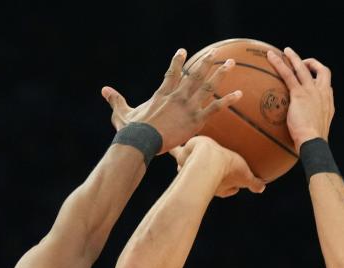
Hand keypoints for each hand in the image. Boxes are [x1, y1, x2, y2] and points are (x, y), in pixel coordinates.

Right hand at [101, 48, 241, 153]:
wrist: (141, 140)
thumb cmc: (131, 130)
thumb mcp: (122, 113)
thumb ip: (116, 100)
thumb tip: (103, 90)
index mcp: (162, 93)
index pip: (172, 73)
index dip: (178, 62)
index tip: (183, 51)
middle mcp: (177, 95)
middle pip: (195, 75)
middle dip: (206, 63)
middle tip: (216, 53)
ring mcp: (188, 106)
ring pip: (207, 86)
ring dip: (220, 74)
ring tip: (231, 63)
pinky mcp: (196, 120)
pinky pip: (215, 108)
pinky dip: (228, 100)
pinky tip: (240, 94)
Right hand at [171, 136, 265, 196]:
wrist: (206, 159)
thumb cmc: (226, 168)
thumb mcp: (245, 175)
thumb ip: (254, 183)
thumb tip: (262, 189)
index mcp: (221, 186)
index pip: (229, 190)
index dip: (233, 188)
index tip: (236, 186)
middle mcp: (205, 181)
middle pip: (209, 181)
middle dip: (211, 178)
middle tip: (213, 170)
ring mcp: (192, 169)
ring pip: (191, 169)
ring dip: (191, 166)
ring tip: (191, 158)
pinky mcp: (183, 157)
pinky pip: (177, 153)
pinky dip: (175, 150)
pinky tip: (172, 145)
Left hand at [266, 47, 333, 148]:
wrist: (313, 142)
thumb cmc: (314, 142)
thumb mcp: (318, 130)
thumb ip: (313, 124)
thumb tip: (303, 132)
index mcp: (328, 102)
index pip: (327, 84)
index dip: (320, 79)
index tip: (313, 79)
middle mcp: (322, 93)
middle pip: (321, 70)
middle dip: (312, 64)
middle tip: (302, 62)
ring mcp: (311, 91)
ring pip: (302, 68)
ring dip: (294, 57)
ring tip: (286, 51)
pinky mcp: (299, 94)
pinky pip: (288, 74)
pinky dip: (279, 63)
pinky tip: (271, 57)